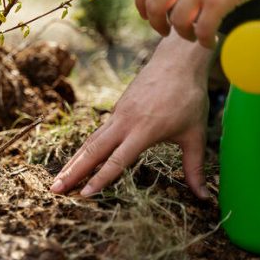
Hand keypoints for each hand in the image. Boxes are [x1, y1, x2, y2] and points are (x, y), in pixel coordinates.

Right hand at [50, 32, 212, 198]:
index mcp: (144, 131)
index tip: (84, 194)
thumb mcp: (195, 135)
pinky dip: (84, 149)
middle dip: (73, 172)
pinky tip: (76, 161)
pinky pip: (97, 133)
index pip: (117, 160)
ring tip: (57, 179)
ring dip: (73, 161)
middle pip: (93, 151)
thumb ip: (195, 168)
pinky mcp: (117, 109)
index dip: (100, 178)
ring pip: (90, 142)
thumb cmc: (189, 98)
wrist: (177, 61)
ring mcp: (118, 114)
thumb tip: (205, 198)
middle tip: (54, 190)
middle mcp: (124, 123)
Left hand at [136, 0, 259, 48]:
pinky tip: (211, 41)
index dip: (141, 5)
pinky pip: (203, 28)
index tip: (147, 16)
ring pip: (177, 21)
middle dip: (157, 25)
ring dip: (184, 34)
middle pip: (154, 6)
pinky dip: (204, 39)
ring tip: (196, 35)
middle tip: (167, 32)